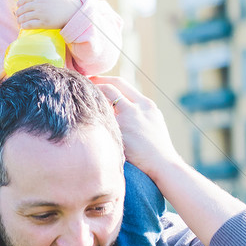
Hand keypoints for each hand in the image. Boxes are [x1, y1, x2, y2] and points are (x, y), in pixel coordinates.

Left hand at [16, 0, 79, 30]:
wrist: (73, 10)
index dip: (19, 4)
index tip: (18, 6)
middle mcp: (39, 3)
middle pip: (23, 9)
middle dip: (18, 13)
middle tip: (17, 15)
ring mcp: (41, 13)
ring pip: (25, 17)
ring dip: (20, 20)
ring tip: (19, 22)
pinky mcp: (44, 23)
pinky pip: (30, 25)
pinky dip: (24, 26)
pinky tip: (23, 27)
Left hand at [93, 76, 244, 245]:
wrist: (165, 165)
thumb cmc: (158, 148)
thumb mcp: (153, 121)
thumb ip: (139, 111)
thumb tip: (120, 105)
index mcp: (146, 104)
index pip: (121, 83)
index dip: (105, 80)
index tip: (94, 80)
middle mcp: (137, 108)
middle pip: (110, 87)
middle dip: (94, 84)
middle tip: (82, 85)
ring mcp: (129, 120)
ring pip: (104, 102)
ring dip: (92, 100)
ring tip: (81, 103)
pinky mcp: (121, 133)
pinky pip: (103, 121)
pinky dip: (94, 118)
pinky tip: (84, 120)